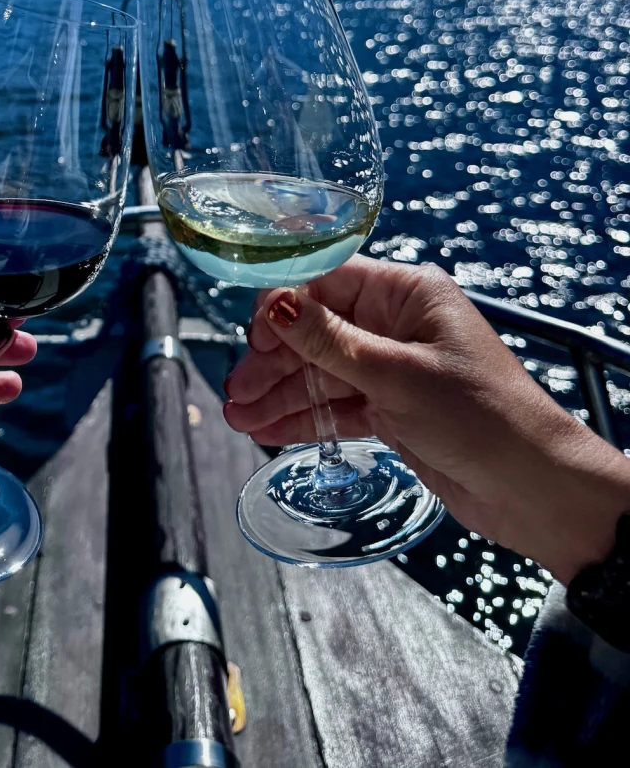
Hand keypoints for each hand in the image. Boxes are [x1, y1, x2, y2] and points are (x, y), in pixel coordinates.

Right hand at [223, 255, 629, 583]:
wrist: (532, 489)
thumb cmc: (481, 416)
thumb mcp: (397, 375)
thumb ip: (330, 342)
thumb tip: (274, 306)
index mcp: (407, 293)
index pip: (328, 281)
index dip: (284, 305)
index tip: (252, 337)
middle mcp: (396, 324)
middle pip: (316, 330)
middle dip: (274, 360)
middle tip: (237, 389)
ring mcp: (392, 368)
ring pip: (321, 372)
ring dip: (280, 393)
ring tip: (239, 417)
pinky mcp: (391, 409)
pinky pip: (336, 405)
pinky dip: (303, 417)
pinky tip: (267, 428)